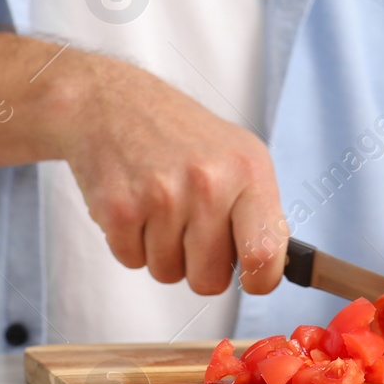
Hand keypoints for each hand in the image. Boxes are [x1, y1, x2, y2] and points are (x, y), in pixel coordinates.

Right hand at [52, 51, 286, 294]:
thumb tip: (272, 269)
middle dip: (198, 265)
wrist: (111, 104)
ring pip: (168, 273)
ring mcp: (161, 195)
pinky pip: (132, 261)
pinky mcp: (118, 207)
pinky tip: (134, 205)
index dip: (260, 279)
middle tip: (189, 227)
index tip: (251, 278)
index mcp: (248, 170)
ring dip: (161, 251)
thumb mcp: (239, 157)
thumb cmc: (181, 136)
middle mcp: (208, 182)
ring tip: (158, 208)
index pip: (265, 253)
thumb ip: (261, 214)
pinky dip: (130, 243)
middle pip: (209, 280)